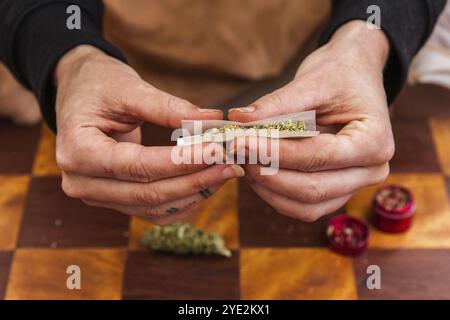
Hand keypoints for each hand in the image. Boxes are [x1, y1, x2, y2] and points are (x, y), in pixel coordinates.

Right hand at [55, 45, 243, 224]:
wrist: (80, 94)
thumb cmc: (99, 85)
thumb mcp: (129, 88)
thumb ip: (168, 107)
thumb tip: (212, 121)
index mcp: (77, 151)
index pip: (138, 166)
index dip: (182, 162)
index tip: (217, 149)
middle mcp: (81, 182)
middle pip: (148, 194)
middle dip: (195, 180)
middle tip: (232, 164)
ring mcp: (97, 196)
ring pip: (154, 209)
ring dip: (194, 193)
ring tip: (225, 172)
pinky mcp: (115, 200)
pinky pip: (153, 212)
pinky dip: (183, 201)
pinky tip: (207, 183)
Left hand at [228, 21, 393, 221]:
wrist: (355, 76)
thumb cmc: (339, 74)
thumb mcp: (311, 81)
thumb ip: (277, 104)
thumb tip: (239, 120)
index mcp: (374, 142)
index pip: (318, 157)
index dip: (275, 152)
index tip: (240, 141)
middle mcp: (371, 171)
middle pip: (313, 190)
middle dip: (268, 175)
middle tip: (236, 153)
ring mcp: (354, 186)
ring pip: (306, 206)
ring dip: (269, 189)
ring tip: (242, 162)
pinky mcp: (336, 191)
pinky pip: (304, 206)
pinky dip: (276, 193)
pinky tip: (255, 172)